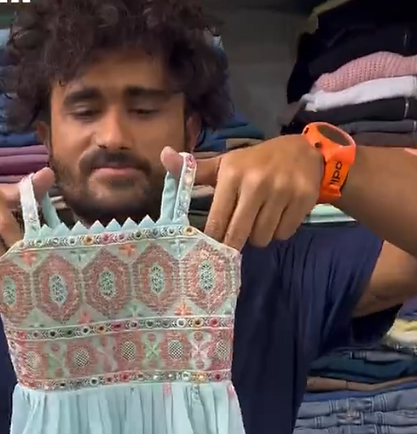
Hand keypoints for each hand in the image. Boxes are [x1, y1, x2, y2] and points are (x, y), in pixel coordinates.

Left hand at [161, 137, 323, 250]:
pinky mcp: (303, 199)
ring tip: (260, 218)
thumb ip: (194, 170)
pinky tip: (279, 215)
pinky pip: (283, 234)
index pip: (217, 221)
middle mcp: (257, 183)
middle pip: (238, 235)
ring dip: (259, 235)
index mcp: (233, 174)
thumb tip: (163, 155)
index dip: (213, 240)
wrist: (303, 151)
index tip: (211, 247)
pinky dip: (279, 231)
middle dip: (235, 242)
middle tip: (236, 236)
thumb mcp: (225, 164)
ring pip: (262, 238)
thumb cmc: (255, 162)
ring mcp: (282, 191)